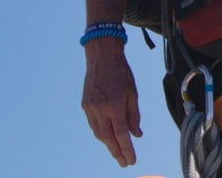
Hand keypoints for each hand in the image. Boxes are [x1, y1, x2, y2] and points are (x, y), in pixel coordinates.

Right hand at [81, 40, 141, 165]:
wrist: (102, 58)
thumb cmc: (122, 74)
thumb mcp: (133, 93)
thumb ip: (134, 115)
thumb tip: (136, 135)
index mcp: (115, 105)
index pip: (121, 134)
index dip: (126, 149)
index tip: (131, 160)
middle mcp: (100, 109)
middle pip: (107, 138)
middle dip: (116, 152)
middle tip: (124, 162)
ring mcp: (90, 108)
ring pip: (99, 133)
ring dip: (108, 145)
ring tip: (119, 152)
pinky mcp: (85, 106)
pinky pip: (94, 125)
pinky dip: (102, 133)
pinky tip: (109, 138)